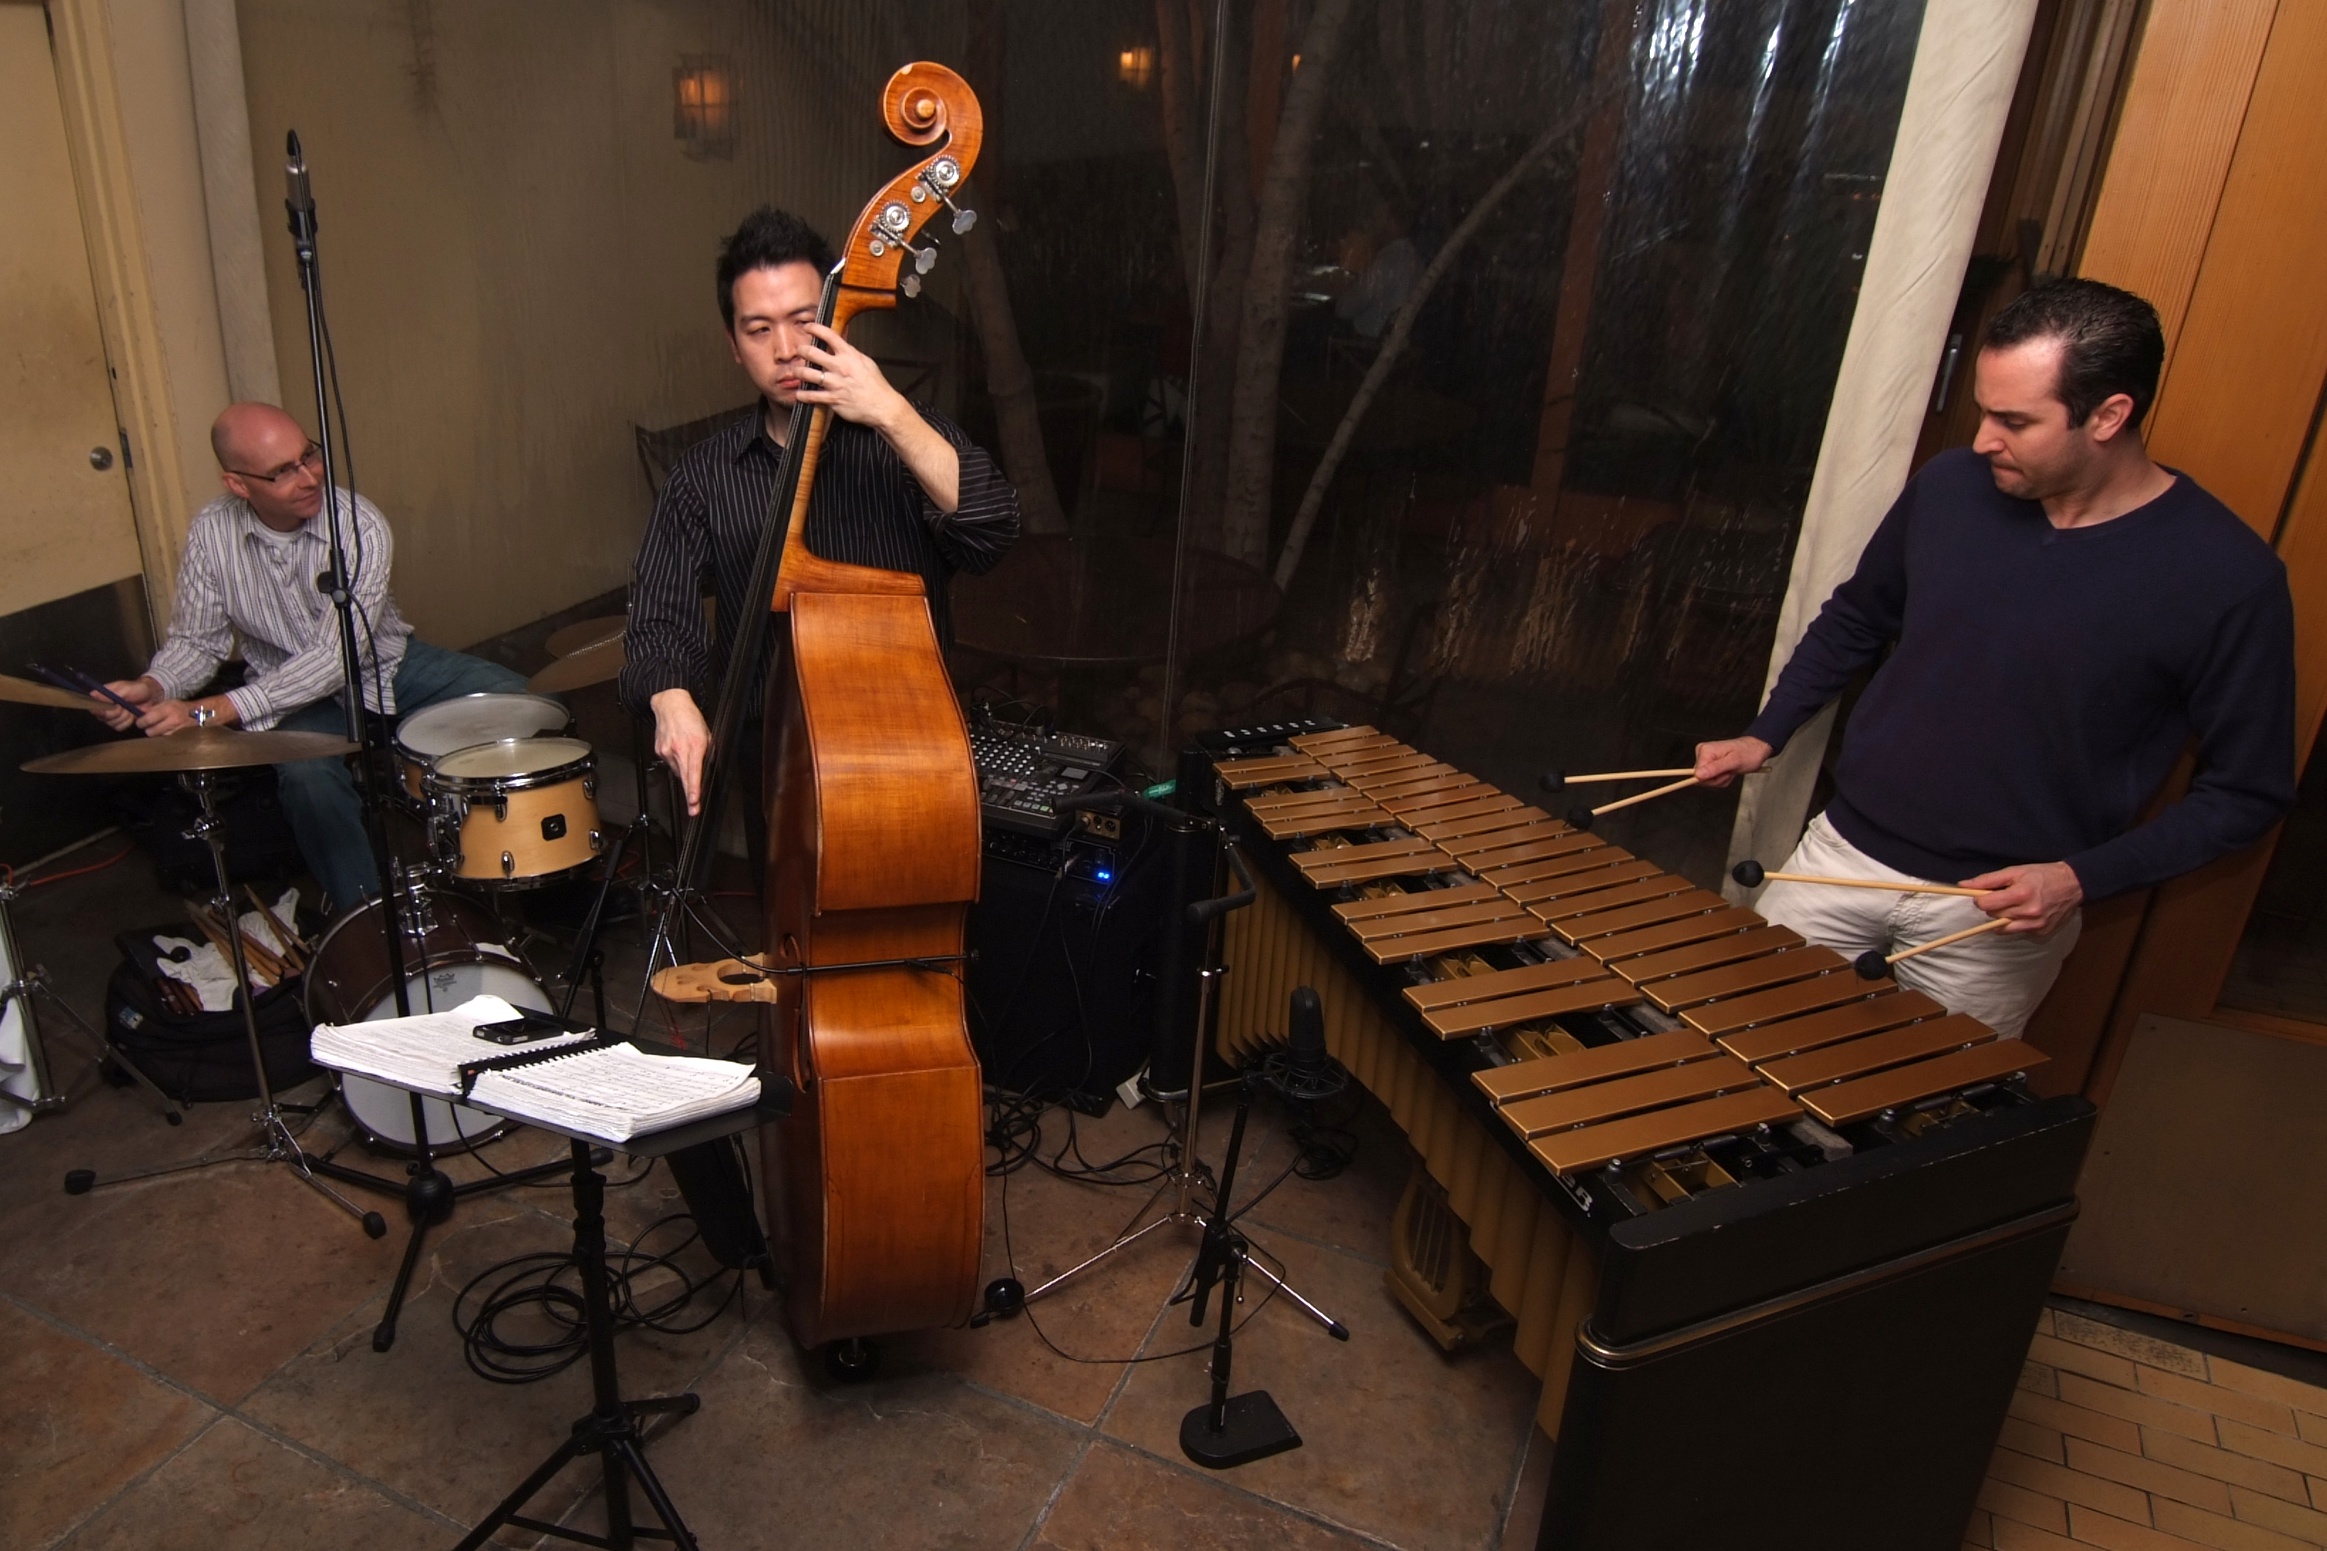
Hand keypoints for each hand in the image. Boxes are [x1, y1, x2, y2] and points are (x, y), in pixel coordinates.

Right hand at [95, 676, 160, 731]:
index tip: (113, 706)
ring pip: (112, 723)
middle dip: (116, 713)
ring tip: (129, 709)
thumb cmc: (137, 689)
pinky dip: (127, 722)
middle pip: (102, 717)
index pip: (93, 706)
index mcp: (102, 696)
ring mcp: (111, 716)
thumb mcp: (124, 689)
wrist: (151, 696)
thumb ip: (109, 694)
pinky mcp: (119, 722)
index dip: (101, 709)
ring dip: (124, 717)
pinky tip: (132, 715)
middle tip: (124, 706)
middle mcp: (104, 707)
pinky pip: (119, 727)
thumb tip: (93, 695)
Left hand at [135, 695, 236, 737]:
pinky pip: (165, 739)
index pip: (146, 720)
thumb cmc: (182, 708)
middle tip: (150, 726)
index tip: (140, 722)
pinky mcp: (179, 737)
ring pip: (157, 736)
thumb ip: (155, 708)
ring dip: (156, 733)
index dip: (140, 722)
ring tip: (160, 728)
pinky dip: (164, 736)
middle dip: (148, 729)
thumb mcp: (169, 702)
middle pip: (150, 731)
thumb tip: (140, 713)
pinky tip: (167, 732)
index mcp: (167, 709)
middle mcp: (172, 720)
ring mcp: (176, 730)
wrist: (202, 714)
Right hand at [652, 688, 710, 815]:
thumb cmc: (690, 718)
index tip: (694, 801)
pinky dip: (676, 762)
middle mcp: (679, 749)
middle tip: (694, 809)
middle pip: (684, 778)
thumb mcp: (707, 734)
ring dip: (684, 771)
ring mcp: (667, 751)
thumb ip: (708, 752)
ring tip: (687, 756)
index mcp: (694, 745)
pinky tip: (679, 752)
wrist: (670, 705)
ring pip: (677, 771)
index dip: (694, 788)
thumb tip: (708, 768)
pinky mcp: (660, 751)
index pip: (694, 772)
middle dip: (690, 795)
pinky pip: (671, 763)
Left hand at [797, 323, 907, 432]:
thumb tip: (842, 346)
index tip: (807, 327)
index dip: (814, 328)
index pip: (828, 335)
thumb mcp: (866, 362)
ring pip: (807, 374)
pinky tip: (799, 394)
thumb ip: (851, 354)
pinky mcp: (833, 399)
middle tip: (799, 351)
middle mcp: (840, 367)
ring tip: (796, 371)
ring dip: (798, 372)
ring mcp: (835, 383)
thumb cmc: (876, 385)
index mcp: (849, 355)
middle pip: (812, 353)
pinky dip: (802, 395)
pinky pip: (812, 396)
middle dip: (801, 350)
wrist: (882, 406)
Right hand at [1694, 736, 1772, 788]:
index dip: (1712, 779)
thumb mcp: (1733, 762)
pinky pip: (1711, 780)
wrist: (1755, 750)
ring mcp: (1705, 759)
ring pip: (1707, 781)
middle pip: (1701, 778)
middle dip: (1718, 779)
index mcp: (1705, 751)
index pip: (1697, 774)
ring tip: (1731, 770)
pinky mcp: (1709, 764)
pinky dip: (1722, 779)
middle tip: (1730, 771)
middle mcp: (1702, 754)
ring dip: (1721, 779)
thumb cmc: (1748, 753)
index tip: (1725, 772)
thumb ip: (1715, 768)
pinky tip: (1729, 771)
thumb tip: (1698, 775)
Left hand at [1958, 861, 2082, 935]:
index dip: (1980, 900)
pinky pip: (2018, 932)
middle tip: (2003, 897)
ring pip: (2003, 928)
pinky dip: (2016, 924)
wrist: (2073, 885)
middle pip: (1994, 916)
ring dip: (2002, 918)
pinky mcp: (2042, 933)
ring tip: (2013, 906)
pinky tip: (2025, 913)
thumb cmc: (2042, 875)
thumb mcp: (2015, 871)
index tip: (1984, 895)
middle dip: (1993, 907)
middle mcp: (2029, 912)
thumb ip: (1988, 880)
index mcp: (2021, 894)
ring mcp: (2036, 925)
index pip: (1986, 905)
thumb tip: (1963, 885)